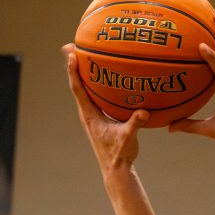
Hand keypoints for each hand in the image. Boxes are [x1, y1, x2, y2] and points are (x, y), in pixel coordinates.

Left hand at [63, 45, 149, 174]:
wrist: (116, 168)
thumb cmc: (120, 154)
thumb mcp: (128, 138)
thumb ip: (134, 124)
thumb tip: (143, 112)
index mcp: (90, 115)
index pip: (78, 89)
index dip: (74, 71)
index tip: (72, 55)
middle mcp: (88, 113)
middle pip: (77, 84)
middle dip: (74, 65)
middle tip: (71, 45)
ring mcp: (93, 115)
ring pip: (85, 89)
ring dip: (84, 72)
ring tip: (85, 54)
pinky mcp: (100, 117)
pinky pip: (95, 95)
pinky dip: (96, 82)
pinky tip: (105, 75)